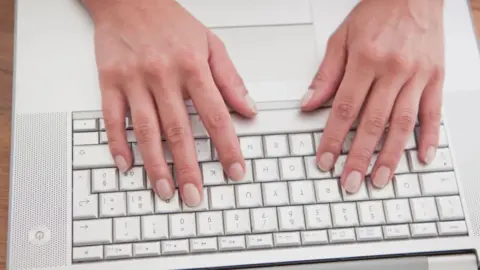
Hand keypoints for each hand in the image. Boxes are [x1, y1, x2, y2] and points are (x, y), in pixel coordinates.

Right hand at [84, 0, 256, 205]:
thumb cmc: (170, 22)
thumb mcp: (210, 44)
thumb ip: (230, 79)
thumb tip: (248, 109)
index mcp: (192, 67)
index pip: (216, 115)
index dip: (227, 147)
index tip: (235, 171)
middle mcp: (163, 76)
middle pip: (178, 130)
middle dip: (188, 167)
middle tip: (194, 195)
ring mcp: (134, 81)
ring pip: (145, 130)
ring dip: (155, 164)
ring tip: (165, 189)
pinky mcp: (110, 82)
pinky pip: (112, 118)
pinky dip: (117, 143)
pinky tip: (126, 165)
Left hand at [301, 0, 443, 191]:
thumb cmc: (376, 12)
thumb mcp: (341, 38)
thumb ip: (325, 74)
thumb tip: (308, 104)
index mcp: (365, 59)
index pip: (344, 109)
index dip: (332, 139)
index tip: (324, 161)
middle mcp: (392, 70)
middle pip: (372, 122)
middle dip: (359, 157)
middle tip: (350, 183)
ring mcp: (417, 75)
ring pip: (402, 123)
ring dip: (390, 156)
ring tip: (379, 179)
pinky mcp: (435, 77)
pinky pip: (433, 112)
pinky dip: (429, 137)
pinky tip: (422, 157)